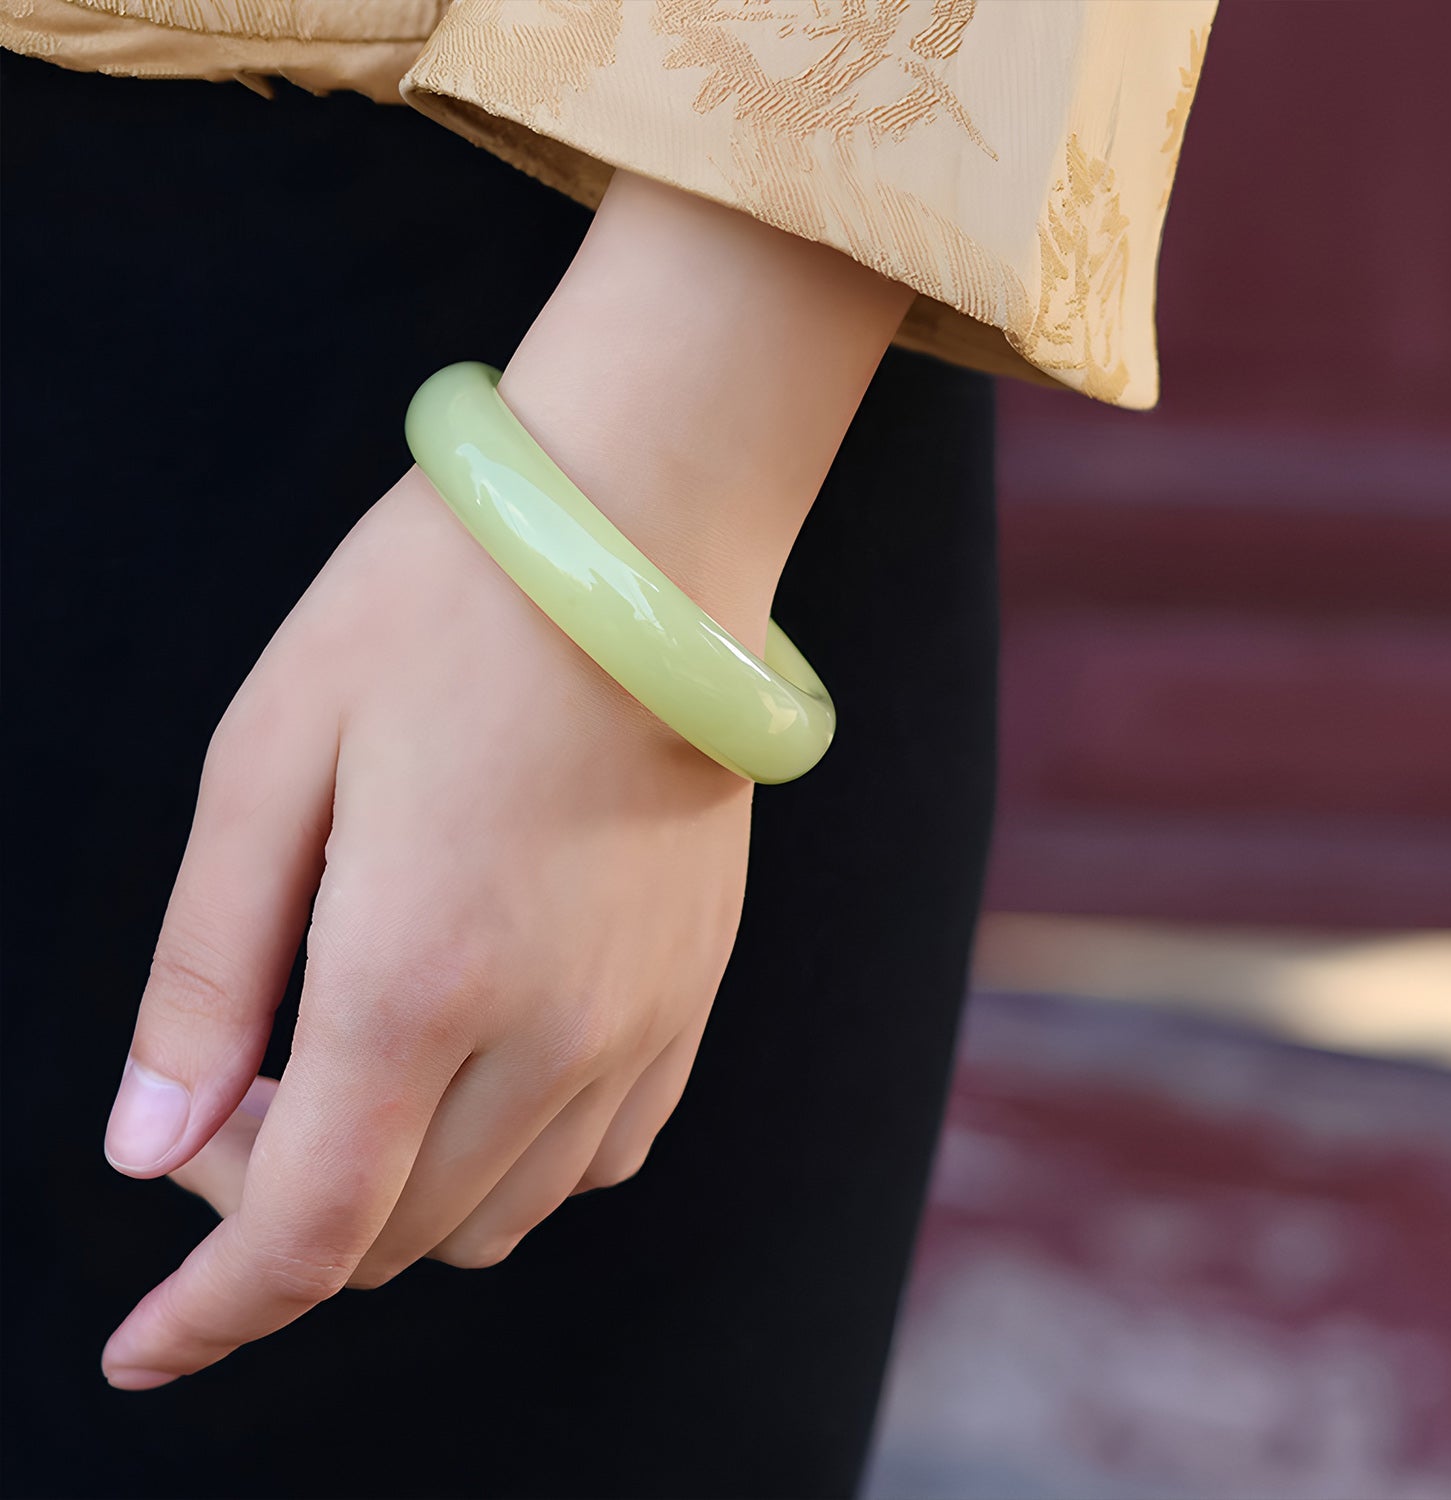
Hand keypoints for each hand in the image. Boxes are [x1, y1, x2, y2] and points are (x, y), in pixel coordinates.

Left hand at [99, 463, 757, 1388]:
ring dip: (397, 1192)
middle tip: (236, 1088)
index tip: (143, 1344)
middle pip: (393, 1239)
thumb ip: (206, 974)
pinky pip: (599, 1155)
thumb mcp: (269, 762)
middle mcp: (548, 1032)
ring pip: (499, 1218)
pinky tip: (474, 1064)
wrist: (638, 539)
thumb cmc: (437, 616)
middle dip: (280, 1211)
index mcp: (418, 977)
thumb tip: (148, 1140)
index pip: (301, 1233)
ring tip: (354, 1068)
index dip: (208, 1314)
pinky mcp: (693, 991)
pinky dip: (509, 1161)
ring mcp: (640, 1020)